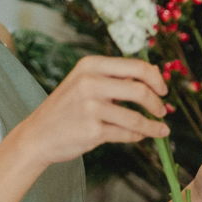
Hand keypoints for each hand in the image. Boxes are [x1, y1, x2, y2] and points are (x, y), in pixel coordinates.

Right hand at [18, 55, 168, 164]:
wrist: (37, 135)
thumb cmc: (67, 108)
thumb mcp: (85, 82)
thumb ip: (116, 77)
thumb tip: (155, 74)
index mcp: (91, 65)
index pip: (136, 67)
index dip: (156, 79)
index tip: (163, 90)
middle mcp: (90, 82)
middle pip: (140, 90)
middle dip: (157, 103)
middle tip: (162, 111)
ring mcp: (90, 107)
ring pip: (136, 117)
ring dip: (153, 126)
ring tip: (161, 130)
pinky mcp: (92, 130)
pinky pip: (126, 134)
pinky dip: (138, 136)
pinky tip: (141, 136)